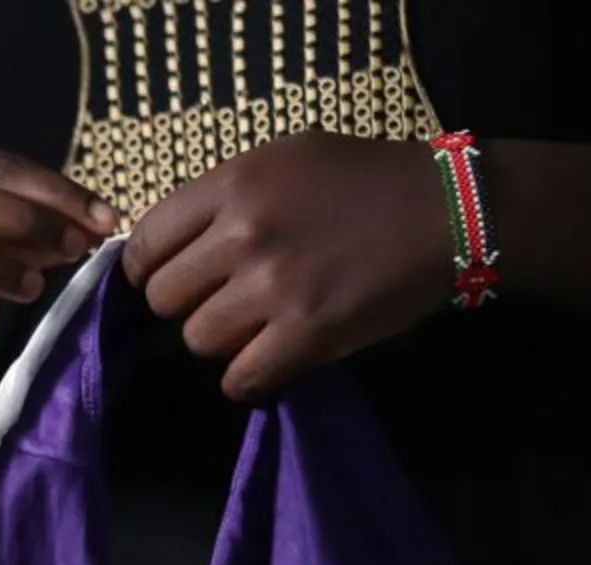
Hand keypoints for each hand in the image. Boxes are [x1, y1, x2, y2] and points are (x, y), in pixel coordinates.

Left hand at [121, 132, 452, 401]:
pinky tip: (269, 363)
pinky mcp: (307, 333)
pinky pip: (241, 378)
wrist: (445, 212)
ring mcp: (273, 287)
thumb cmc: (367, 180)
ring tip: (254, 331)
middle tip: (221, 305)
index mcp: (233, 183)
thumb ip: (228, 196)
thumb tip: (179, 242)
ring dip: (221, 343)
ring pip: (198, 341)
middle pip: (165, 299)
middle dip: (187, 307)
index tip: (169, 280)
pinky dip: (248, 379)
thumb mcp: (287, 159)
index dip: (149, 270)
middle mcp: (243, 234)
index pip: (146, 241)